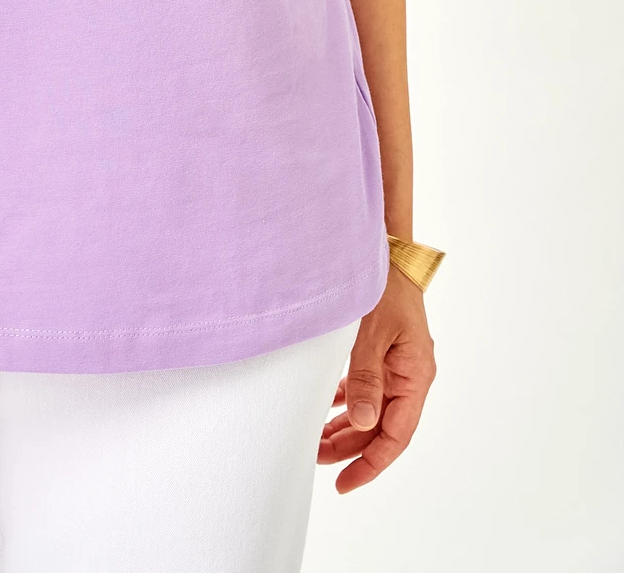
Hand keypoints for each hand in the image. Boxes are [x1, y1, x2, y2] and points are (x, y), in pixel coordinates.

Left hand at [318, 267, 435, 491]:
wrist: (389, 250)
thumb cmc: (385, 287)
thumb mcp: (372, 334)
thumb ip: (365, 379)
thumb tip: (360, 423)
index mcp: (416, 376)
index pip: (395, 436)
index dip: (370, 464)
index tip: (344, 483)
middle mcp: (410, 376)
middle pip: (382, 427)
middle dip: (351, 448)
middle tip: (317, 460)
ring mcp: (397, 365)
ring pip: (372, 410)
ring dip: (346, 427)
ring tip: (316, 442)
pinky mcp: (384, 353)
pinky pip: (367, 388)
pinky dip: (346, 401)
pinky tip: (325, 408)